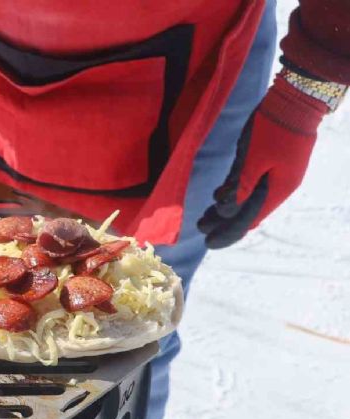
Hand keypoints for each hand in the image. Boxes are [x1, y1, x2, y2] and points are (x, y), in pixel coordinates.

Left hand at [197, 74, 327, 248]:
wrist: (295, 99)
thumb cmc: (274, 128)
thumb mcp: (255, 159)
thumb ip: (242, 185)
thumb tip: (228, 210)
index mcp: (278, 189)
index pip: (250, 219)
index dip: (228, 232)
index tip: (208, 242)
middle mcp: (278, 186)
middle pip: (248, 212)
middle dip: (223, 222)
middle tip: (200, 228)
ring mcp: (276, 174)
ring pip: (247, 198)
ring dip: (226, 208)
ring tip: (205, 217)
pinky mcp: (270, 161)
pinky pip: (250, 183)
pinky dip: (234, 191)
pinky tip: (218, 197)